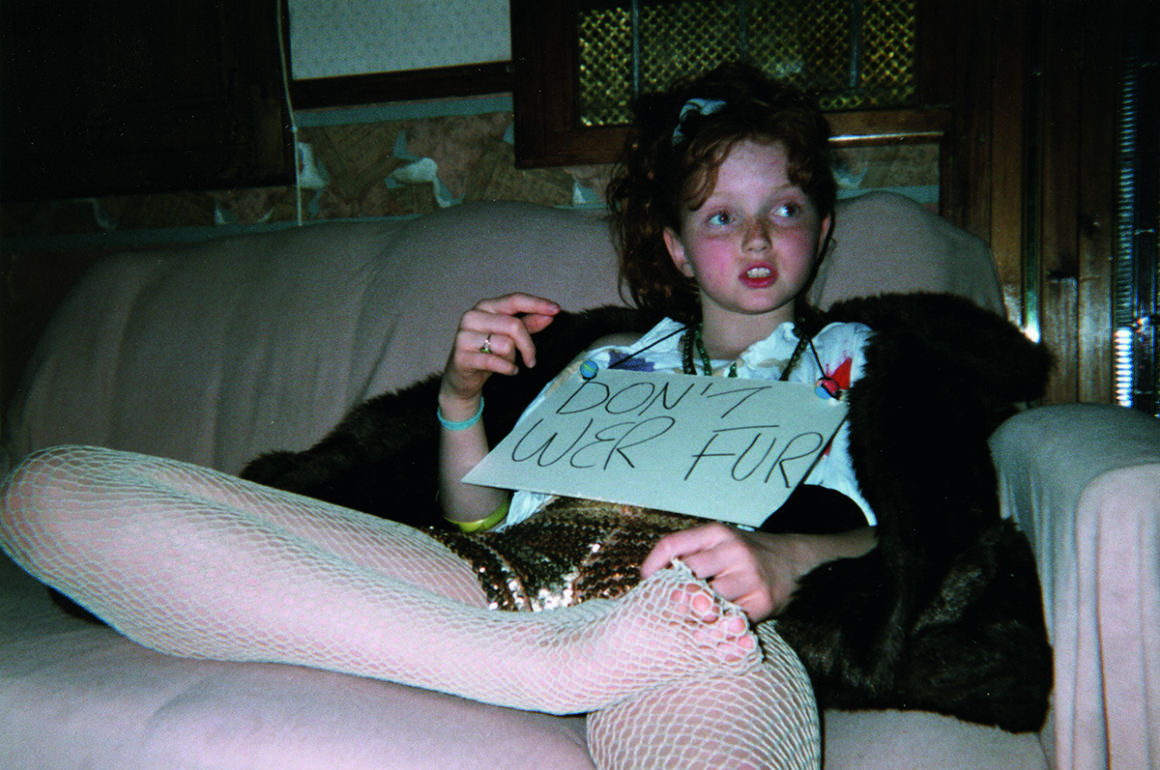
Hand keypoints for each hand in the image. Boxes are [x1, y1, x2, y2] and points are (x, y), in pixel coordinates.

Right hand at [439, 293, 559, 416]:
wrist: (462, 379)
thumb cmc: (487, 353)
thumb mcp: (509, 337)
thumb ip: (528, 324)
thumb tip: (549, 315)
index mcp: (485, 307)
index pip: (514, 300)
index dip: (536, 304)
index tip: (556, 310)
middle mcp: (473, 317)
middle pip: (513, 325)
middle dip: (528, 346)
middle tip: (531, 360)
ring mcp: (464, 336)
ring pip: (505, 344)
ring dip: (513, 358)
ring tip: (507, 363)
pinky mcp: (462, 356)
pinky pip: (495, 361)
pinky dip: (507, 369)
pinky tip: (508, 371)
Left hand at [640, 523, 872, 621]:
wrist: (795, 562)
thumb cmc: (746, 555)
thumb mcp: (720, 542)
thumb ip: (691, 554)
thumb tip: (653, 580)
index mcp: (716, 533)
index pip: (672, 545)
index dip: (652, 566)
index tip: (645, 581)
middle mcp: (732, 551)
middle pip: (687, 576)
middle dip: (673, 595)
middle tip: (667, 609)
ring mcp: (749, 576)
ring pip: (707, 602)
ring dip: (693, 616)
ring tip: (687, 623)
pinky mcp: (762, 601)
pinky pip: (729, 621)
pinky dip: (715, 630)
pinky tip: (710, 632)